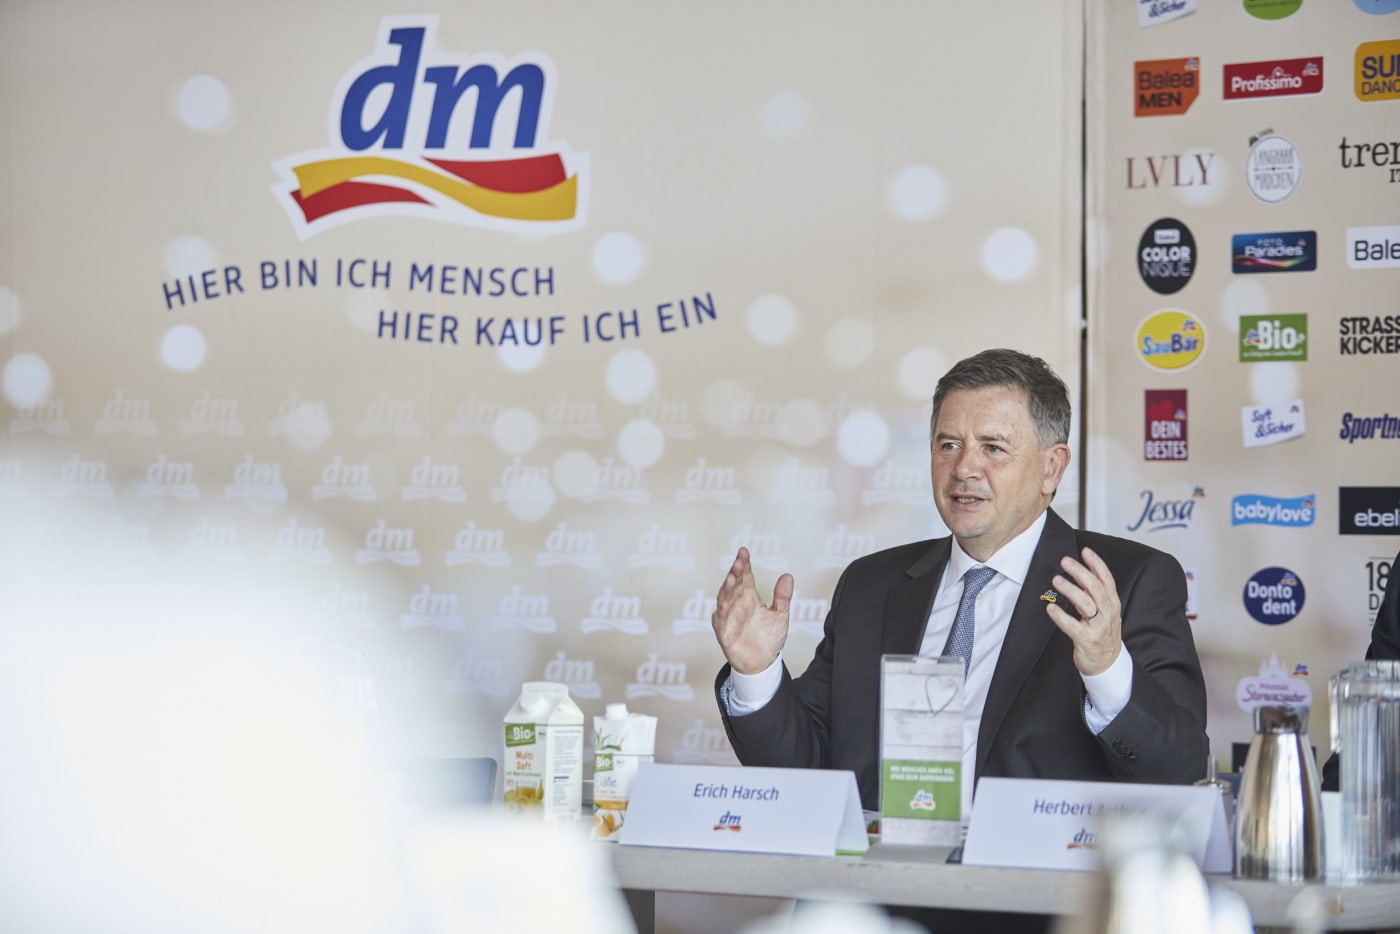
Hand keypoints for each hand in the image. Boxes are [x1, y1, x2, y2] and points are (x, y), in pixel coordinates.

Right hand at [711, 547, 793, 674]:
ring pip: (725, 598)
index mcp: (749, 597)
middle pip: (734, 583)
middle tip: (739, 561)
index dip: (744, 564)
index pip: (745, 576)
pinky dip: (722, 612)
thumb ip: (782, 596)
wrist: (761, 662)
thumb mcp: (780, 615)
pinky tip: (724, 604)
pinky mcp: (724, 631)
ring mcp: (728, 616)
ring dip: (727, 588)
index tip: (744, 552)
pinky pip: (721, 619)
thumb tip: (788, 576)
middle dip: (736, 572)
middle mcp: (737, 603)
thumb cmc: (768, 638)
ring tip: (732, 577)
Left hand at [1047, 547, 1122, 676]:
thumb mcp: (1104, 611)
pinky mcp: (1087, 640)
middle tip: (1065, 561)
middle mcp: (1107, 613)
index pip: (1107, 579)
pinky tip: (1051, 608)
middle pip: (1096, 588)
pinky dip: (1061, 616)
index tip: (1085, 551)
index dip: (1097, 564)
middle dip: (1080, 572)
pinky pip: (1073, 626)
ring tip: (1057, 579)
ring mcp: (1098, 627)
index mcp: (1112, 603)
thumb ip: (1094, 594)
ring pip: (1086, 604)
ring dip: (1071, 589)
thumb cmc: (1102, 633)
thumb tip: (1078, 572)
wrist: (1107, 663)